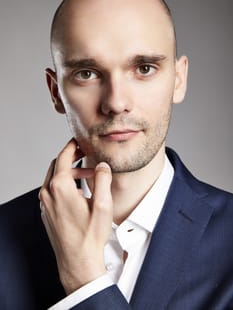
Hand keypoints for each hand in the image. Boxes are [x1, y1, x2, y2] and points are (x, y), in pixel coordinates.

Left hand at [39, 139, 112, 293]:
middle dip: (71, 158)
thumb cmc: (90, 236)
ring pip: (53, 178)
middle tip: (85, 155)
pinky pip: (51, 190)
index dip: (72, 146)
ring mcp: (45, 204)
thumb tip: (101, 165)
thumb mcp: (103, 204)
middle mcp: (48, 193)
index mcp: (60, 187)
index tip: (79, 141)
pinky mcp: (46, 212)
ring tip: (88, 177)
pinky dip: (63, 185)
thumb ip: (103, 179)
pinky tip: (78, 192)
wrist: (77, 262)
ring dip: (69, 173)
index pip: (63, 156)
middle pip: (56, 165)